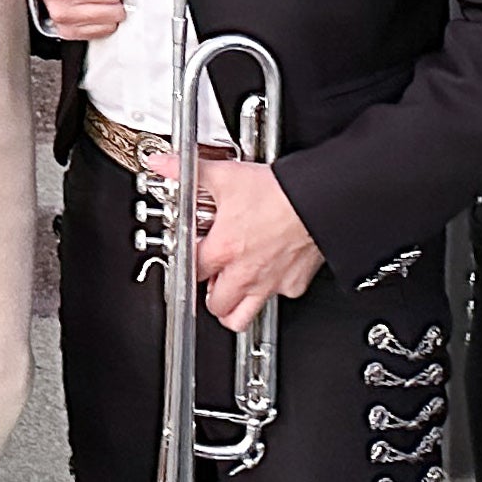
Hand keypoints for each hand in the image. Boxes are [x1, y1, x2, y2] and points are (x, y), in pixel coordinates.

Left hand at [157, 150, 323, 328]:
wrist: (318, 200)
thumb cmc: (278, 192)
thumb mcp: (226, 176)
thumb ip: (188, 171)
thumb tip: (163, 165)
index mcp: (223, 250)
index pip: (191, 272)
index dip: (188, 265)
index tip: (191, 257)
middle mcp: (244, 272)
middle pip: (215, 304)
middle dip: (209, 294)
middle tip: (212, 278)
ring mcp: (269, 282)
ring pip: (241, 316)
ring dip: (233, 308)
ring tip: (231, 292)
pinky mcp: (293, 284)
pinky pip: (277, 298)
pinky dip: (271, 291)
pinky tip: (269, 273)